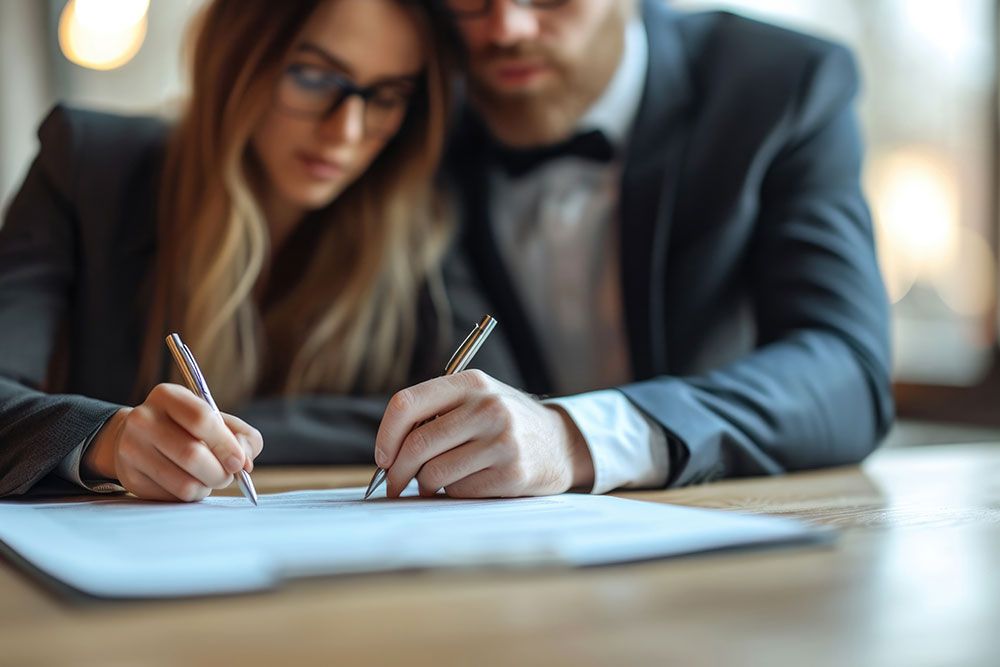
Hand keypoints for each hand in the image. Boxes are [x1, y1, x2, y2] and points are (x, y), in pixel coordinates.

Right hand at [82, 383, 263, 501]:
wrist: (136, 437)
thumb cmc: (187, 428)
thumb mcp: (215, 419)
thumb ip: (240, 435)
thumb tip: (245, 463)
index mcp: (167, 396)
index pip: (201, 419)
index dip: (226, 444)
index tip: (240, 462)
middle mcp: (143, 419)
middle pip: (192, 455)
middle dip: (220, 472)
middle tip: (228, 475)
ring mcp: (131, 449)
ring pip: (184, 483)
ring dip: (206, 487)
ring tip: (208, 478)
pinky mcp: (130, 478)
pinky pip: (172, 497)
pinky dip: (190, 495)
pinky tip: (188, 481)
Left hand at [374, 370, 594, 497]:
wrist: (560, 443)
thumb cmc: (504, 424)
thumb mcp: (477, 400)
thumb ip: (437, 413)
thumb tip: (388, 451)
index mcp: (472, 382)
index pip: (407, 404)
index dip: (386, 435)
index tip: (382, 457)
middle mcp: (488, 407)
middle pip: (416, 445)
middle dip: (397, 473)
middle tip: (394, 485)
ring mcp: (502, 440)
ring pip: (434, 474)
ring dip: (428, 485)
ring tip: (439, 481)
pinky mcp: (513, 472)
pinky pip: (459, 491)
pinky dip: (455, 493)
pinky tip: (472, 482)